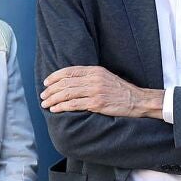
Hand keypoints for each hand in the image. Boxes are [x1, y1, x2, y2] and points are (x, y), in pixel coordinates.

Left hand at [41, 66, 160, 117]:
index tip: (46, 83)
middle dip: (51, 90)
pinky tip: (55, 109)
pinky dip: (62, 107)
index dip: (55, 77)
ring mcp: (95, 91)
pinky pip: (74, 105)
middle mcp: (94, 79)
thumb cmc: (122, 91)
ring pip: (67, 94)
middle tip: (43, 96)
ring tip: (46, 104)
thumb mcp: (106, 77)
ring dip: (53, 99)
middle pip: (66, 83)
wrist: (138, 101)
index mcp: (95, 71)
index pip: (69, 71)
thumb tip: (71, 82)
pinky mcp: (97, 104)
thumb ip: (90, 77)